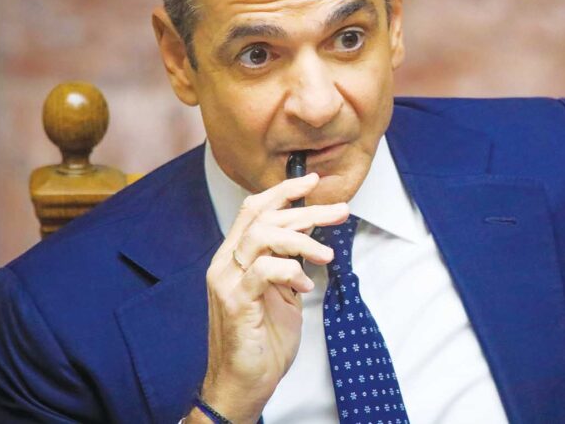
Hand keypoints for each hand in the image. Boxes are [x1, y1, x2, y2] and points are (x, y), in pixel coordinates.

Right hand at [195, 172, 347, 422]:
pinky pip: (263, 271)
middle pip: (263, 218)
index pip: (253, 210)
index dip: (282, 191)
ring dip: (301, 240)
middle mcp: (225, 264)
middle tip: (339, 211)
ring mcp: (227, 282)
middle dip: (306, 210)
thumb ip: (288, 263)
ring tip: (326, 255)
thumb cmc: (264, 340)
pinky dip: (291, 272)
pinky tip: (306, 287)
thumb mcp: (282, 292)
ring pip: (261, 237)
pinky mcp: (236, 303)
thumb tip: (310, 236)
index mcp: (235, 258)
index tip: (311, 180)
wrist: (245, 383)